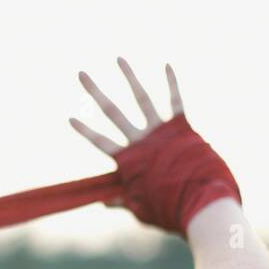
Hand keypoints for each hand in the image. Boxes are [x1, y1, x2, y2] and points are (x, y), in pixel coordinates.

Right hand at [69, 58, 238, 233]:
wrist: (199, 202)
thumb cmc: (168, 210)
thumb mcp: (140, 207)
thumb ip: (122, 201)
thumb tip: (103, 203)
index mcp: (129, 160)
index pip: (101, 141)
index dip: (85, 130)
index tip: (69, 118)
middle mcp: (141, 140)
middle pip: (113, 112)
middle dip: (95, 92)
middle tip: (81, 74)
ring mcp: (161, 131)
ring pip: (141, 98)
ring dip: (129, 76)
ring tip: (119, 58)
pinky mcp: (181, 127)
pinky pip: (175, 100)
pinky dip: (172, 82)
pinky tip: (166, 64)